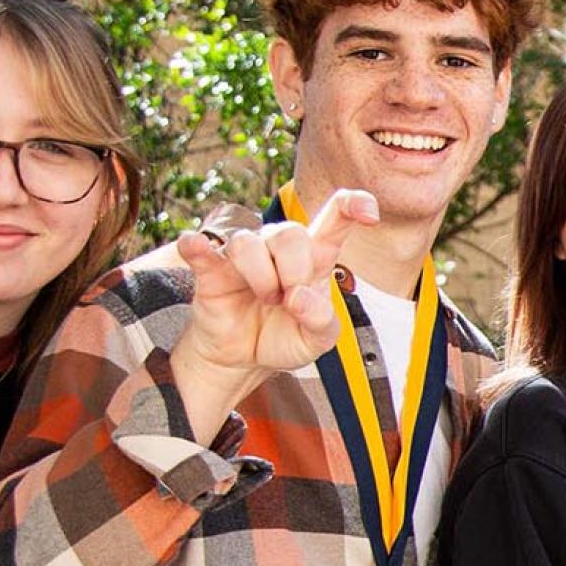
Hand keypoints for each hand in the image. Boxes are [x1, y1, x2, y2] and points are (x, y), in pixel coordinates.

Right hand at [172, 188, 377, 382]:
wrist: (243, 360)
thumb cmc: (284, 337)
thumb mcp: (316, 340)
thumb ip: (320, 320)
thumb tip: (298, 297)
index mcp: (315, 258)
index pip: (335, 217)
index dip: (353, 206)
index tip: (369, 213)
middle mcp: (279, 248)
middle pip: (290, 232)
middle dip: (294, 271)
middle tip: (288, 301)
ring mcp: (244, 256)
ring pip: (249, 242)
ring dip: (261, 278)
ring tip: (265, 299)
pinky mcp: (212, 270)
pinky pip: (201, 248)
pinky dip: (198, 246)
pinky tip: (195, 246)